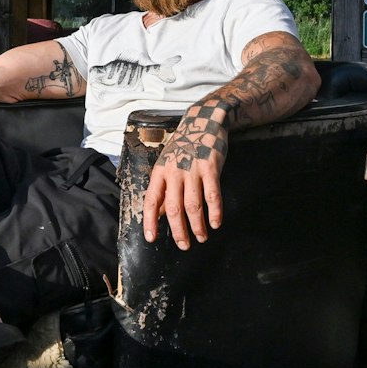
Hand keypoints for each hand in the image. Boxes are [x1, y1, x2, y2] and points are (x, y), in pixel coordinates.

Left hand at [142, 111, 228, 248]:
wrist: (203, 122)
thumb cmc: (184, 147)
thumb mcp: (168, 165)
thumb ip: (165, 189)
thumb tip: (160, 214)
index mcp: (160, 172)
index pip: (152, 201)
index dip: (150, 221)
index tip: (152, 238)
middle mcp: (174, 172)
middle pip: (174, 208)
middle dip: (178, 231)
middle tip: (184, 245)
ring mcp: (192, 170)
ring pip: (193, 205)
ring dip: (197, 225)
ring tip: (201, 238)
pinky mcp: (210, 168)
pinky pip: (212, 195)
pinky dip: (215, 212)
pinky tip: (215, 224)